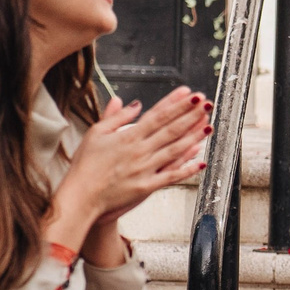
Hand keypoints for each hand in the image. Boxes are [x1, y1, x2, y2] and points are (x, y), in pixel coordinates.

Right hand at [59, 87, 211, 223]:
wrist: (81, 195)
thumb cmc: (85, 165)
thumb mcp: (96, 133)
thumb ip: (116, 117)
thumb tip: (134, 103)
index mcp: (128, 136)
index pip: (158, 115)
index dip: (177, 104)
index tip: (190, 95)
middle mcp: (139, 150)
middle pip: (171, 129)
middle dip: (191, 115)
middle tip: (206, 104)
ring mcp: (145, 168)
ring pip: (175, 150)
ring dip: (194, 137)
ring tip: (208, 126)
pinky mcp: (146, 186)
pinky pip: (171, 176)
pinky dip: (187, 169)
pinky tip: (200, 161)